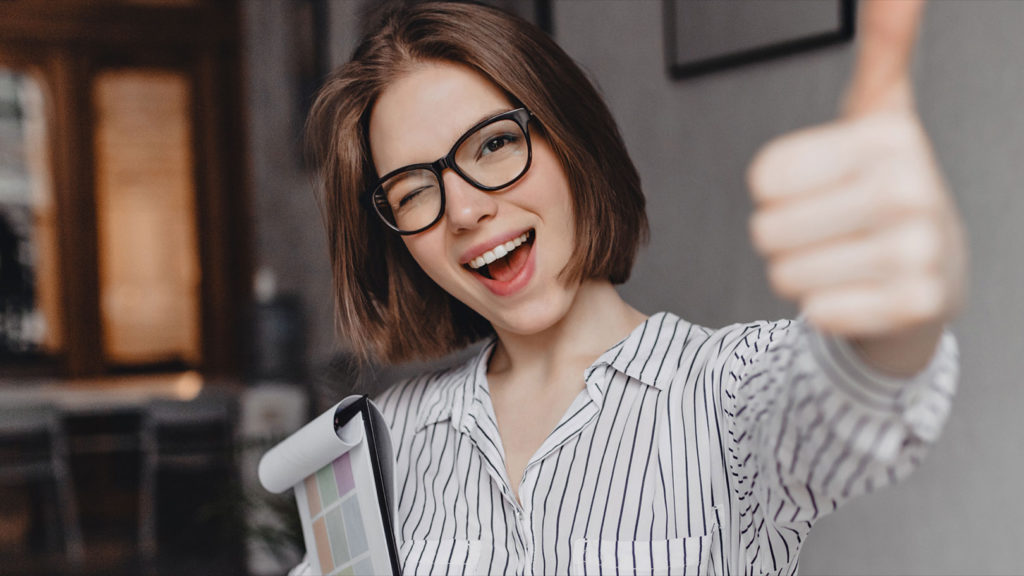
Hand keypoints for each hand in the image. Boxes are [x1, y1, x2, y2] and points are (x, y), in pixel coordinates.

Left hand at [747, 0, 966, 373]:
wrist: (932, 273)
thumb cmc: (886, 189)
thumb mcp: (879, 111)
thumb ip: (884, 46)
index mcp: (888, 137)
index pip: (764, 179)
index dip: (775, 190)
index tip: (819, 186)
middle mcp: (911, 190)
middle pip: (769, 231)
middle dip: (784, 237)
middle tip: (831, 229)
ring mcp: (920, 253)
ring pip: (787, 276)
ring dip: (802, 273)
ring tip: (846, 258)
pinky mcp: (916, 307)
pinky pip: (818, 313)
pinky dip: (827, 308)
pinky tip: (862, 291)